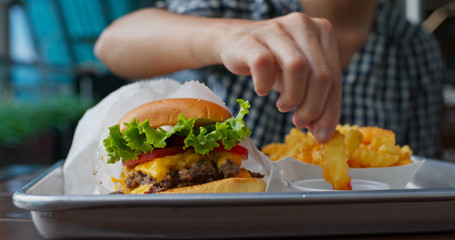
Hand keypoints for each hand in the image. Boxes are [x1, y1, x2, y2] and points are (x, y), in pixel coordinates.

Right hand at [217, 12, 341, 143]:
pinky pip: (263, 64)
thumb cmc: (275, 63)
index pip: (334, 77)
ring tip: (283, 106)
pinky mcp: (252, 39)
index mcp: (323, 32)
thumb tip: (323, 134)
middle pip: (320, 74)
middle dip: (313, 106)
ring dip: (292, 96)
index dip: (330, 110)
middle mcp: (303, 25)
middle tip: (300, 122)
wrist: (237, 43)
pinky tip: (262, 91)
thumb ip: (316, 100)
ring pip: (297, 67)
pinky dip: (264, 84)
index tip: (321, 133)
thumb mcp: (301, 79)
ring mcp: (277, 29)